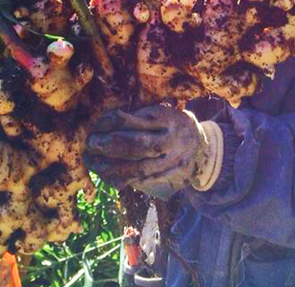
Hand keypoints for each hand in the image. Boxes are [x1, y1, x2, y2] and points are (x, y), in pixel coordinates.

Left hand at [84, 105, 223, 199]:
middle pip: (137, 145)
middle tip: (91, 143)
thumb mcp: (163, 112)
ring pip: (138, 167)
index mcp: (167, 119)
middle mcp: (170, 140)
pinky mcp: (169, 176)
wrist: (203, 147)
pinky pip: (143, 181)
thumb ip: (141, 116)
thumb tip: (109, 120)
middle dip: (111, 146)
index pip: (136, 120)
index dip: (113, 122)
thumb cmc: (174, 125)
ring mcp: (170, 161)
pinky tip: (108, 177)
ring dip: (112, 167)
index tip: (98, 123)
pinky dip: (124, 180)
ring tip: (94, 163)